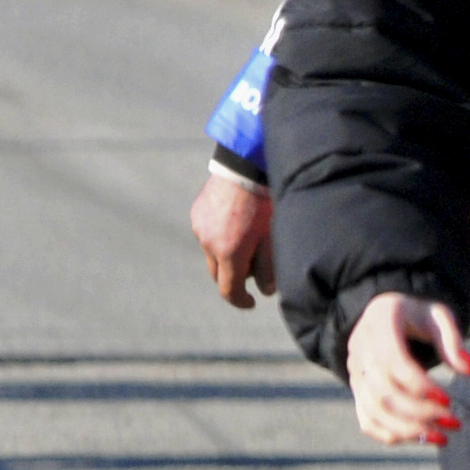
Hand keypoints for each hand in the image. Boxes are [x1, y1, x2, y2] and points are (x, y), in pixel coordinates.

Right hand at [187, 170, 276, 309]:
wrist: (245, 167)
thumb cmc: (265, 202)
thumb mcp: (273, 237)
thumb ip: (269, 267)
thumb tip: (268, 291)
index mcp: (229, 253)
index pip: (229, 289)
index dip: (240, 301)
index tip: (251, 303)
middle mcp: (209, 243)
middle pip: (218, 273)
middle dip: (234, 277)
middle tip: (254, 269)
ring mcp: (200, 228)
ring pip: (211, 253)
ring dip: (226, 256)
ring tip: (247, 241)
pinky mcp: (197, 214)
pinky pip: (206, 234)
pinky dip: (219, 237)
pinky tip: (236, 223)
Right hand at [344, 291, 469, 449]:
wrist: (384, 315)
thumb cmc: (416, 315)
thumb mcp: (437, 316)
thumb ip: (453, 341)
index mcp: (379, 324)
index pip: (393, 363)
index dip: (420, 386)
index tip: (449, 400)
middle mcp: (360, 351)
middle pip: (384, 393)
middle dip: (421, 413)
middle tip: (454, 423)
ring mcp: (354, 373)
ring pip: (374, 411)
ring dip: (409, 430)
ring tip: (442, 437)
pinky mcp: (356, 390)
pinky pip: (367, 420)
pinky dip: (391, 435)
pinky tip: (419, 438)